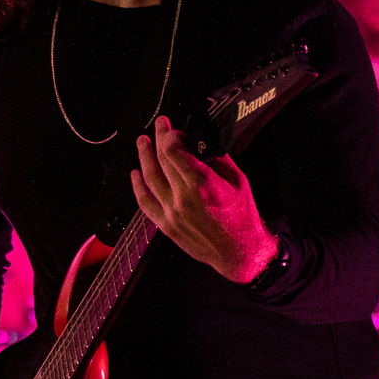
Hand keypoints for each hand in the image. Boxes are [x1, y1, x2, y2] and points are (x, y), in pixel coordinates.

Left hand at [130, 116, 279, 283]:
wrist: (240, 252)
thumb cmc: (242, 217)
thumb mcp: (238, 181)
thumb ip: (218, 159)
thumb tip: (201, 142)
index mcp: (203, 184)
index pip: (174, 150)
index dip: (171, 135)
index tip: (174, 129)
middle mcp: (184, 197)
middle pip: (162, 159)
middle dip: (159, 138)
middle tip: (159, 125)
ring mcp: (172, 212)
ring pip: (149, 178)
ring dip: (144, 156)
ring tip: (142, 141)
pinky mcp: (166, 225)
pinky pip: (145, 203)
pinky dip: (137, 186)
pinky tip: (135, 174)